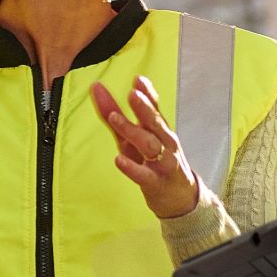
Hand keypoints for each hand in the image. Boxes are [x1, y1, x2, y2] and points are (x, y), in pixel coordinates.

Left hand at [90, 75, 200, 218]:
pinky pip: (144, 175)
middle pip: (154, 123)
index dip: (148, 93)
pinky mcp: (156, 183)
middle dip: (144, 108)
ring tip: (115, 118)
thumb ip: (114, 112)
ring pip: (149, 145)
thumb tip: (96, 87)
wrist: (180, 198)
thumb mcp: (133, 137)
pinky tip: (118, 160)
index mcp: (159, 129)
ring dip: (132, 131)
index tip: (138, 79)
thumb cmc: (155, 162)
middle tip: (133, 94)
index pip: (155, 108)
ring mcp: (162, 163)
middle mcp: (164, 143)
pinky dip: (131, 168)